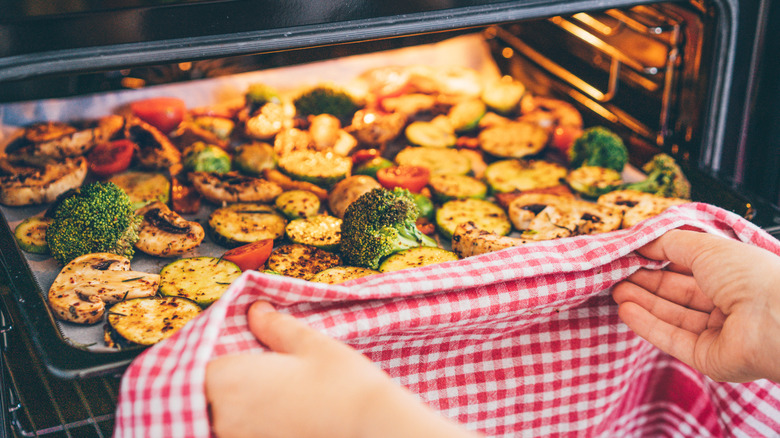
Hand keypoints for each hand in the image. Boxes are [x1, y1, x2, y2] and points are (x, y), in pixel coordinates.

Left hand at [206, 301, 478, 437]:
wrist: (371, 429)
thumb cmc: (343, 384)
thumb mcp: (310, 344)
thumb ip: (274, 327)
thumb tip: (256, 311)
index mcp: (228, 381)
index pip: (194, 367)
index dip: (206, 354)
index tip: (223, 348)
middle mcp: (224, 417)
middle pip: (204, 396)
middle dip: (217, 382)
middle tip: (248, 367)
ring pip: (220, 418)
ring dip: (232, 404)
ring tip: (264, 390)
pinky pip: (240, 432)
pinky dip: (248, 422)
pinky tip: (274, 411)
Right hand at [612, 229, 779, 382]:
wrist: (775, 320)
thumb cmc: (750, 276)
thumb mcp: (704, 247)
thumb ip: (669, 243)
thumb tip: (643, 242)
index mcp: (733, 275)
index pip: (689, 269)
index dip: (659, 262)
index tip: (632, 257)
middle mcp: (728, 304)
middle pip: (677, 294)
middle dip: (645, 284)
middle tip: (616, 276)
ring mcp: (718, 333)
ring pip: (672, 317)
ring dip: (642, 303)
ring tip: (615, 292)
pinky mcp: (707, 357)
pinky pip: (672, 339)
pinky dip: (647, 325)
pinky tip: (625, 310)